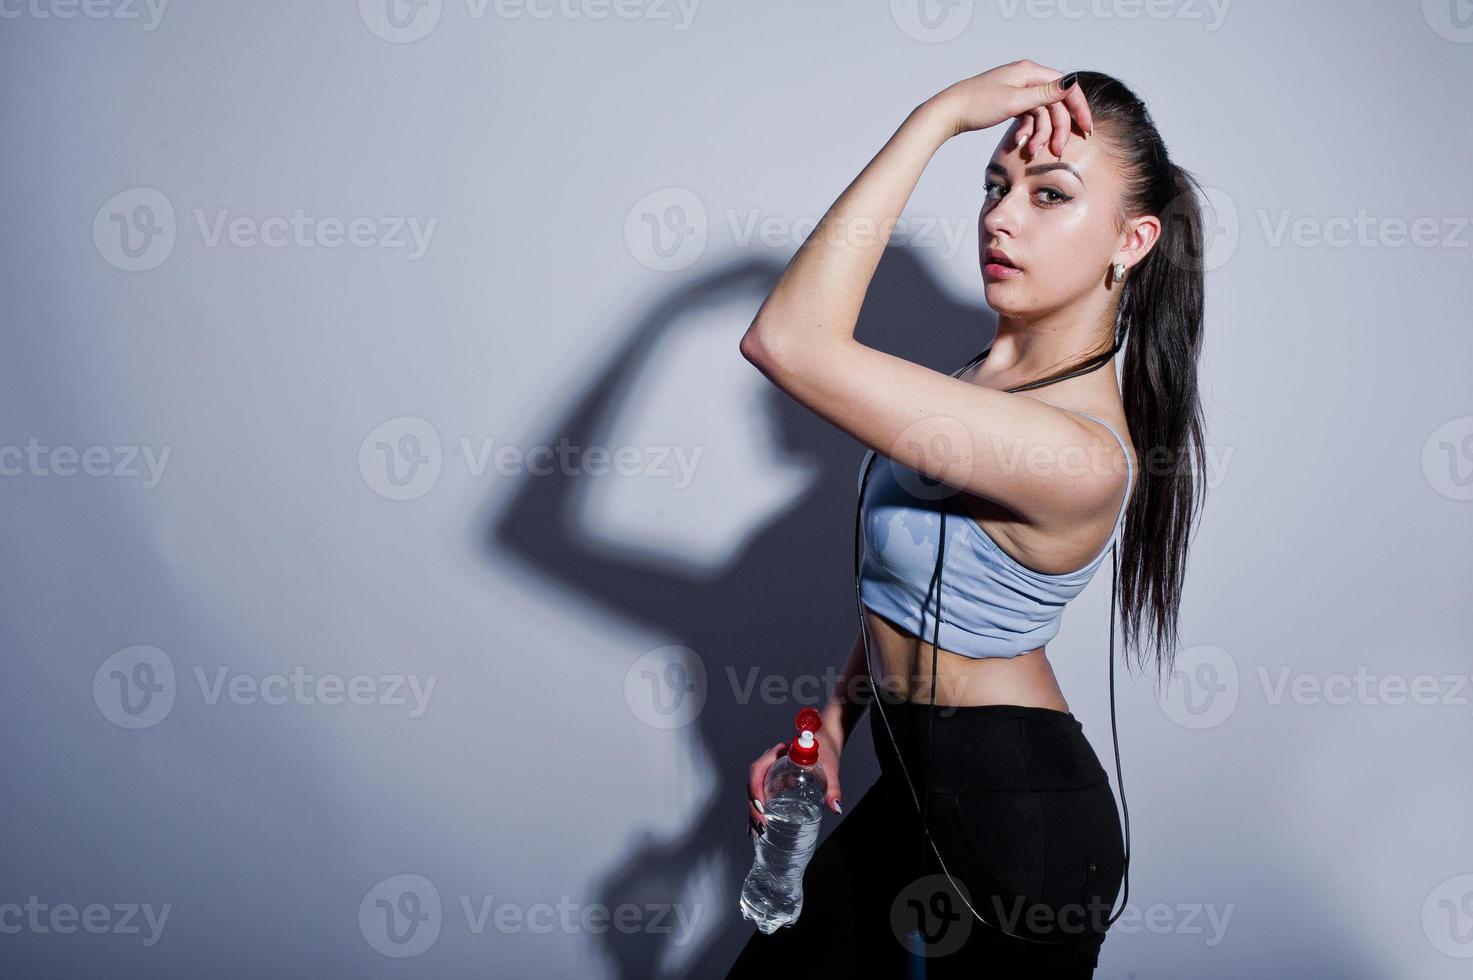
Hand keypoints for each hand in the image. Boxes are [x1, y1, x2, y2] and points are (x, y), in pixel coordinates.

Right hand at [746, 726, 844, 837]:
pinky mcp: (775, 781)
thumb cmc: (825, 752)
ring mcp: (771, 771)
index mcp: (778, 753)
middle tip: (761, 825)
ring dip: (753, 811)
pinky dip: (759, 810)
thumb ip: (833, 788)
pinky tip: (760, 825)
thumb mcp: (830, 769)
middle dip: (753, 806)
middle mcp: (770, 762)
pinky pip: (762, 794)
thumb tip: (835, 808)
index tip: (762, 806)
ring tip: (758, 831)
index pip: (758, 769)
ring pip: (755, 791)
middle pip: (754, 784)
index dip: (755, 788)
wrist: (825, 744)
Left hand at [931, 60, 1093, 154]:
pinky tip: (1018, 144)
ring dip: (1039, 135)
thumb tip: (1072, 81)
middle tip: (1058, 151)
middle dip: (1057, 128)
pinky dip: (1026, 132)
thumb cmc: (977, 104)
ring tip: (1031, 152)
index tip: (1085, 129)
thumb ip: (1045, 94)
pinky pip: (1027, 118)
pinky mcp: (1009, 104)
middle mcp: (1026, 78)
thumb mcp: (1014, 101)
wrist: (948, 112)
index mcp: (1030, 72)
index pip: (1065, 87)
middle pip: (1054, 104)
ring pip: (1041, 114)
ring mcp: (1017, 91)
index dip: (1079, 107)